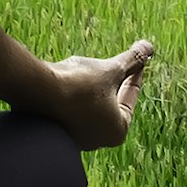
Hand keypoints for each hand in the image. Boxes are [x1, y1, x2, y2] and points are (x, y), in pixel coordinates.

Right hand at [36, 40, 155, 150]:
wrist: (37, 91)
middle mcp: (98, 140)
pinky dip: (73, 93)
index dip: (134, 75)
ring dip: (92, 87)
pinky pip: (70, 108)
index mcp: (117, 131)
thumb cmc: (79, 83)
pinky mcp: (55, 130)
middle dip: (113, 82)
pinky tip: (66, 77)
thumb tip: (149, 46)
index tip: (136, 60)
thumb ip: (132, 60)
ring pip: (89, 106)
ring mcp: (75, 137)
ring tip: (88, 68)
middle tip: (116, 64)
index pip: (130, 98)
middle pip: (110, 104)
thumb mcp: (111, 69)